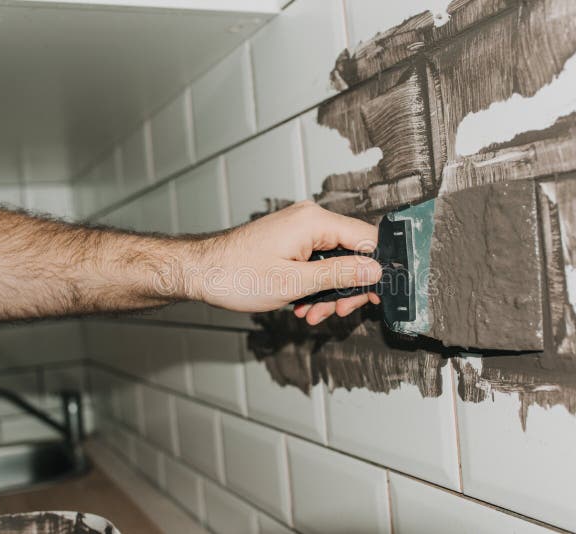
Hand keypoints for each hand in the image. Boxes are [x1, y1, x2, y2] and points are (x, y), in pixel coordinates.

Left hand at [191, 201, 381, 323]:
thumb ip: (339, 275)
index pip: (367, 238)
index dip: (375, 270)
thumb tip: (374, 270)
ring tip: (311, 312)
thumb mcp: (295, 282)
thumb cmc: (236, 274)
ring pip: (335, 261)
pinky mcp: (291, 239)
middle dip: (347, 287)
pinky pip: (317, 261)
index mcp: (315, 222)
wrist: (200, 272)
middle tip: (338, 310)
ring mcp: (300, 228)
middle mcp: (310, 219)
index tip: (374, 295)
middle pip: (352, 252)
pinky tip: (303, 304)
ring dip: (329, 291)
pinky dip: (315, 284)